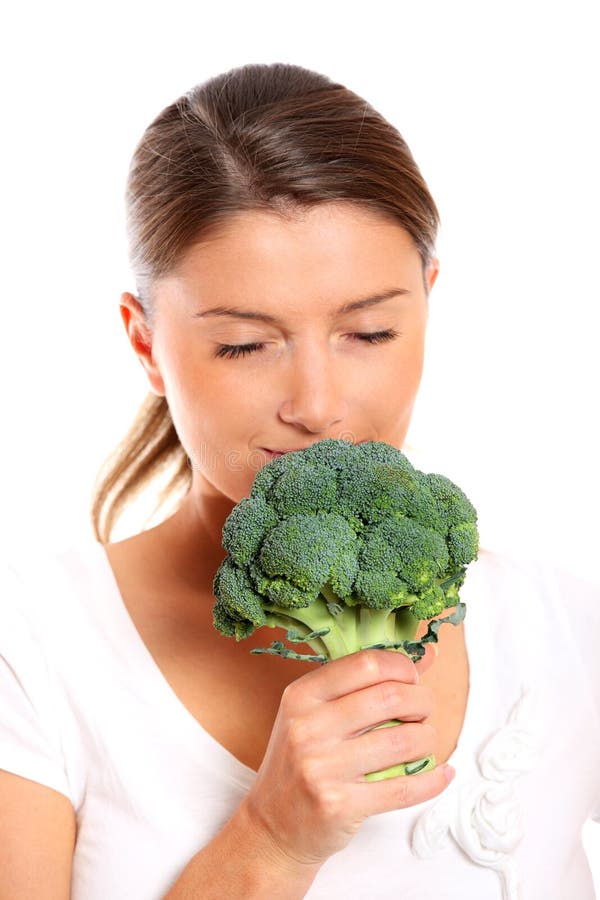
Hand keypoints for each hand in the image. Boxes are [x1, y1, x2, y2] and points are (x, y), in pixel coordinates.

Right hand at [239, 644, 451, 868]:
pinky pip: (403, 788)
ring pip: (403, 741)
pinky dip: (432, 780)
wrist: (272, 826)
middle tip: (423, 712)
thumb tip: (427, 655)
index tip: (412, 679)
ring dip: (427, 739)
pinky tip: (442, 773)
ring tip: (424, 741)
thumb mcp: (317, 714)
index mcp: (302, 695)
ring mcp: (321, 767)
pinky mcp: (339, 805)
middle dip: (422, 702)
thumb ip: (367, 684)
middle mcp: (308, 727)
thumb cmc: (301, 762)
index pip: (366, 664)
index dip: (401, 667)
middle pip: (390, 697)